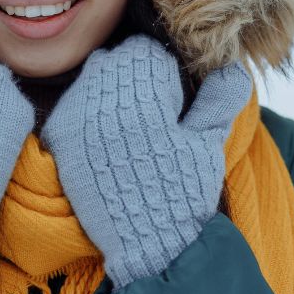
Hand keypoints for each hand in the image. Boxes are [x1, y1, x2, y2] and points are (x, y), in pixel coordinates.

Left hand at [40, 33, 252, 288]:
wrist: (143, 244)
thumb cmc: (181, 193)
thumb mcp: (206, 144)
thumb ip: (218, 101)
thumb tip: (234, 68)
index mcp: (144, 88)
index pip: (148, 49)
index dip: (163, 70)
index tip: (171, 99)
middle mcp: (105, 92)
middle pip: (116, 60)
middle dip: (134, 78)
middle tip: (150, 116)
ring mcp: (77, 112)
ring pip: (92, 78)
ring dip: (109, 93)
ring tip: (129, 131)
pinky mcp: (59, 135)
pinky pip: (71, 105)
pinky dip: (87, 115)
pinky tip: (105, 142)